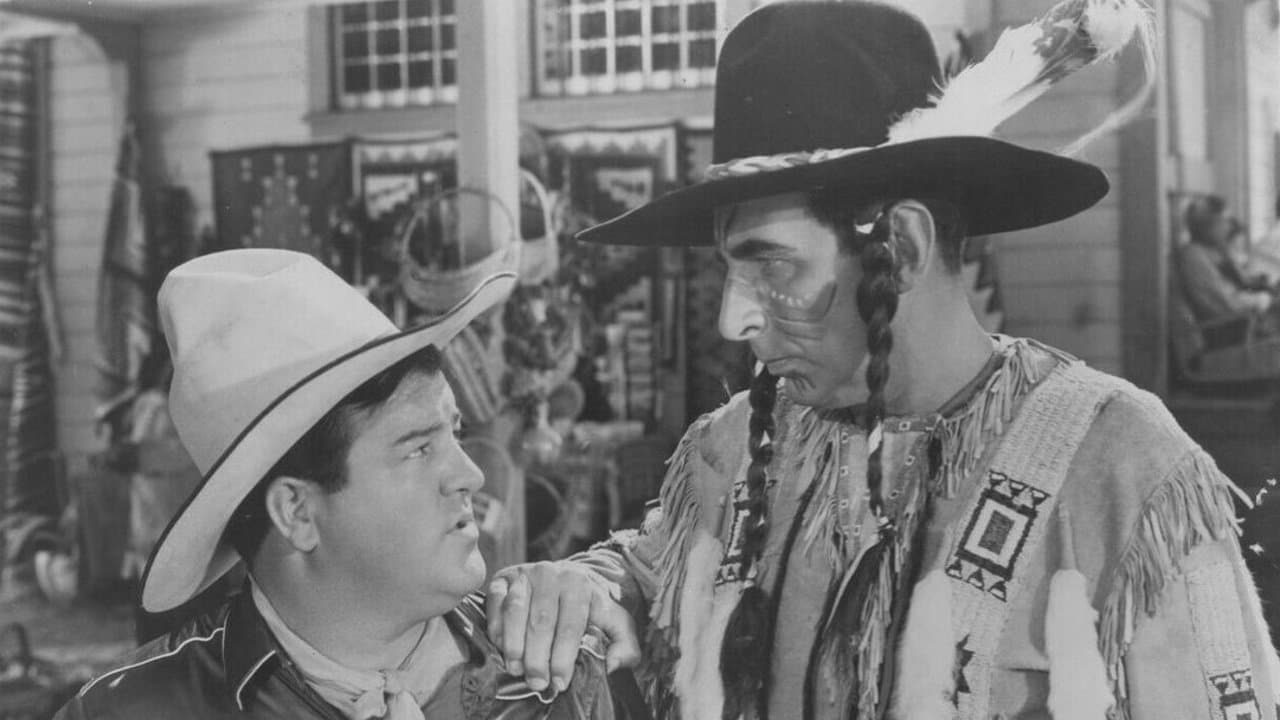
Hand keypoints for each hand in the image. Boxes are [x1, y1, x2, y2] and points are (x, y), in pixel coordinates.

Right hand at [486, 562, 639, 692]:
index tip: (560, 682)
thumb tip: (613, 665)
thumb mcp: (612, 622)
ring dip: (514, 644)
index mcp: (580, 583)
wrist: (560, 580)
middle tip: (537, 682)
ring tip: (517, 669)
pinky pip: (495, 604)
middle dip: (538, 657)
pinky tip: (501, 649)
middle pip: (542, 620)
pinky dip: (495, 628)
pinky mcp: (502, 579)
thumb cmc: (586, 608)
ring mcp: (524, 574)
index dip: (564, 656)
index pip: (571, 623)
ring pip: (516, 611)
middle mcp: (551, 573)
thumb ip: (624, 644)